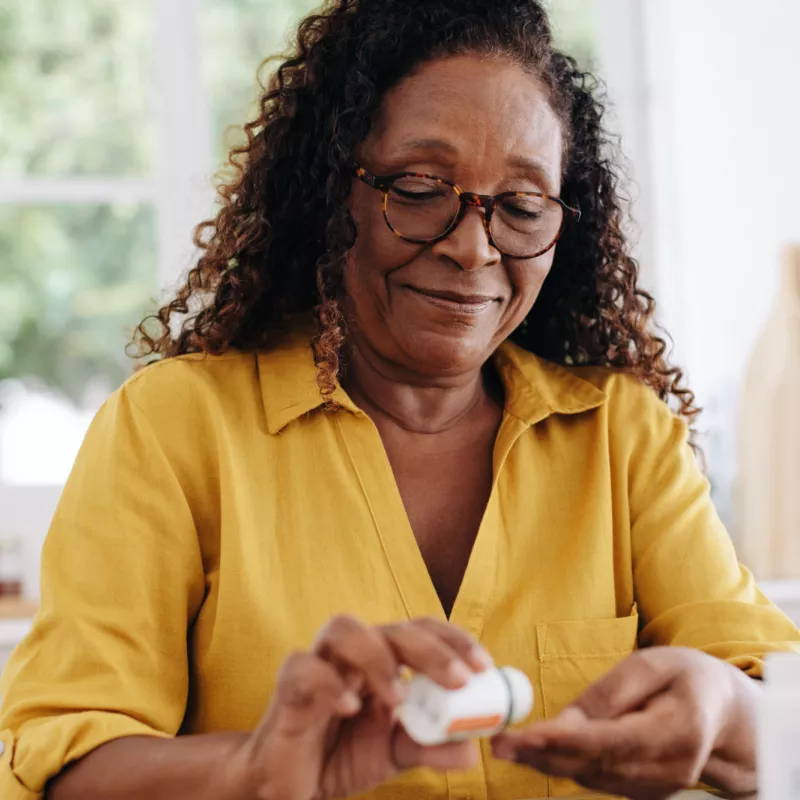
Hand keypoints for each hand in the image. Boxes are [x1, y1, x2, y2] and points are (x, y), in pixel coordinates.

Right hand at [230, 615, 492, 799]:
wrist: (290, 786)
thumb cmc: (342, 756)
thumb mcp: (395, 754)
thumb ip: (432, 747)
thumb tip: (474, 747)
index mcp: (383, 660)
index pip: (420, 630)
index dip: (452, 640)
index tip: (483, 666)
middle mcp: (353, 654)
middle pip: (390, 627)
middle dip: (428, 648)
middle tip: (458, 679)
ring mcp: (319, 664)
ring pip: (342, 628)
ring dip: (378, 657)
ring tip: (399, 698)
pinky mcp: (288, 687)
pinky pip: (303, 668)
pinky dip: (328, 683)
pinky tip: (350, 708)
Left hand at [491, 647, 759, 799]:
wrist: (722, 714)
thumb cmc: (686, 678)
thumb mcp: (653, 665)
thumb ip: (610, 693)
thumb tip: (565, 722)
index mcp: (679, 731)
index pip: (613, 741)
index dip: (567, 740)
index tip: (529, 734)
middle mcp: (670, 769)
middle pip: (596, 766)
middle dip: (542, 755)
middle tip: (500, 742)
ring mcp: (658, 786)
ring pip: (592, 778)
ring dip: (545, 764)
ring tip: (505, 746)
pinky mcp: (643, 790)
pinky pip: (597, 779)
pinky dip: (563, 766)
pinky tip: (533, 753)